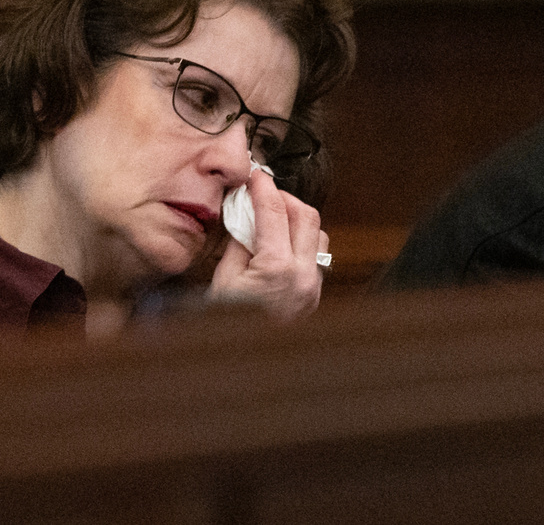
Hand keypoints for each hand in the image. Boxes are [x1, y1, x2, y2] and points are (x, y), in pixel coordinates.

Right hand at [208, 168, 328, 320]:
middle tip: (263, 195)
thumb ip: (239, 243)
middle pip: (306, 215)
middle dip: (285, 198)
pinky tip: (280, 246)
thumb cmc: (228, 324)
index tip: (255, 175)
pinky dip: (301, 242)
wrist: (246, 367)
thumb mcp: (224, 280)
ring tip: (272, 220)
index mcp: (276, 268)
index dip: (264, 187)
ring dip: (298, 220)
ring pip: (319, 234)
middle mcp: (303, 275)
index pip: (275, 211)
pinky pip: (316, 257)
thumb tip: (246, 215)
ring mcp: (313, 286)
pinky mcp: (315, 295)